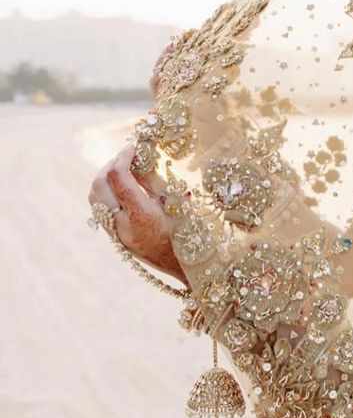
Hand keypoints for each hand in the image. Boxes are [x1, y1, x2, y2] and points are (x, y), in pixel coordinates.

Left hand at [88, 142, 189, 286]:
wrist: (190, 270)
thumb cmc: (194, 234)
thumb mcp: (178, 203)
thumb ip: (153, 181)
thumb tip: (139, 159)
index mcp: (143, 216)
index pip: (118, 176)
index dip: (123, 156)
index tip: (133, 147)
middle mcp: (124, 226)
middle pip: (99, 185)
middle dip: (110, 165)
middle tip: (127, 157)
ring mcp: (117, 235)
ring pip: (94, 197)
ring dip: (105, 179)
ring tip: (125, 172)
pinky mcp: (116, 239)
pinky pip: (101, 210)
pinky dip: (108, 194)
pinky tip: (125, 190)